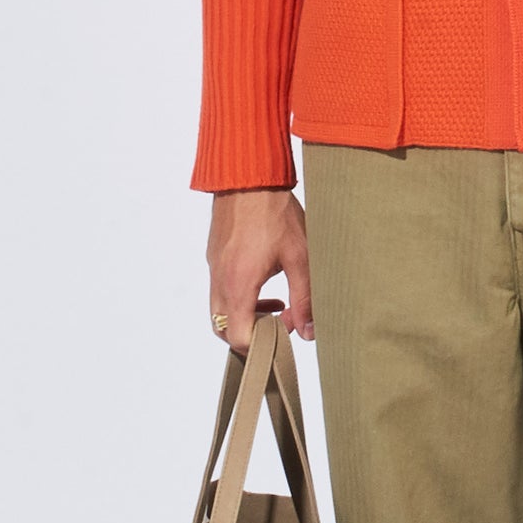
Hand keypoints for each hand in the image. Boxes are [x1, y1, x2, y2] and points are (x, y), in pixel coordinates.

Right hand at [206, 188, 312, 353]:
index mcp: (239, 284)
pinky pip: (220, 290)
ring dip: (247, 315)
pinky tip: (266, 280)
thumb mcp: (301, 257)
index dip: (260, 346)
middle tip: (282, 321)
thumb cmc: (275, 213)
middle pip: (224, 329)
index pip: (238, 337)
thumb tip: (309, 331)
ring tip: (278, 303)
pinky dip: (240, 297)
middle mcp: (220, 279)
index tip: (283, 334)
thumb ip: (305, 298)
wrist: (248, 175)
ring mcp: (214, 267)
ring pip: (220, 310)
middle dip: (253, 334)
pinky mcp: (215, 256)